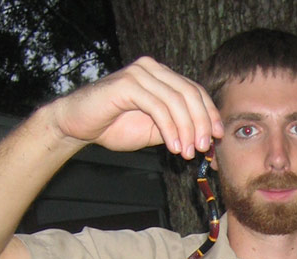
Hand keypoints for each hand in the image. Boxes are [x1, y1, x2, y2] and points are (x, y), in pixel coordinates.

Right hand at [50, 57, 223, 157]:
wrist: (78, 125)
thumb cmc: (114, 126)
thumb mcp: (154, 130)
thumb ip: (176, 128)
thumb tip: (204, 138)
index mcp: (161, 76)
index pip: (195, 90)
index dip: (209, 113)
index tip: (218, 136)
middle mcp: (152, 69)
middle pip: (190, 93)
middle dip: (201, 123)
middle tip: (205, 147)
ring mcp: (140, 73)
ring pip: (176, 101)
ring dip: (187, 129)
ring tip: (188, 152)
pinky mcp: (127, 84)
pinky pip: (158, 107)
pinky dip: (170, 129)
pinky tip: (174, 147)